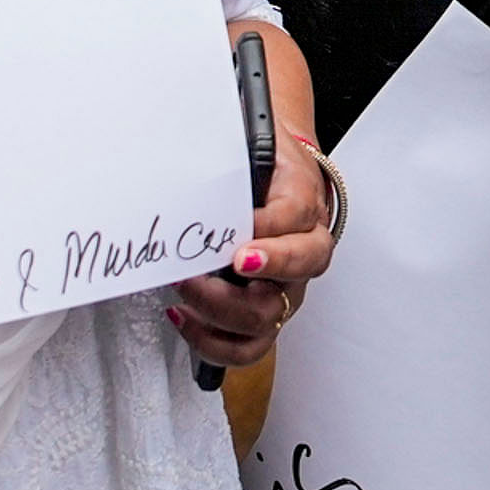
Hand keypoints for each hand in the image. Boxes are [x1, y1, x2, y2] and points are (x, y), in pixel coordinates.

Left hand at [167, 121, 335, 366]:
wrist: (282, 177)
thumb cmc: (268, 163)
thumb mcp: (257, 144)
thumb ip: (235, 161)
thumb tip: (198, 172)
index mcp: (306, 206)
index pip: (295, 220)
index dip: (266, 233)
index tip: (237, 241)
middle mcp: (304, 255)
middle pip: (285, 284)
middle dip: (235, 287)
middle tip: (194, 275)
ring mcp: (286, 289)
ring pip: (265, 320)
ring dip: (217, 314)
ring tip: (183, 296)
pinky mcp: (266, 314)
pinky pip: (247, 346)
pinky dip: (212, 342)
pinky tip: (183, 317)